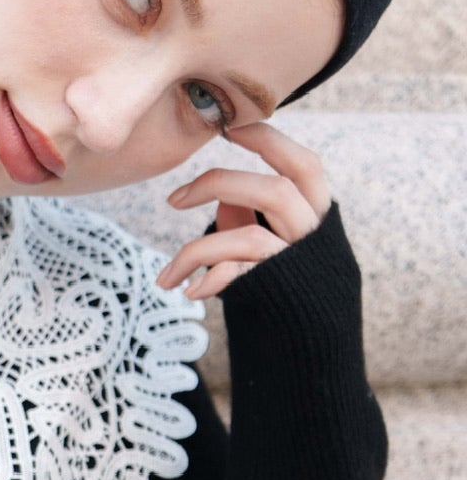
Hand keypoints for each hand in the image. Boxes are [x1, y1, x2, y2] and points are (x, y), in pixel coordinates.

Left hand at [157, 120, 331, 301]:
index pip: (302, 165)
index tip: (227, 128)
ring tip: (164, 279)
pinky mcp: (277, 294)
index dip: (269, 141)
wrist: (312, 351)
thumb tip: (222, 199)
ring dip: (195, 252)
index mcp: (316, 214)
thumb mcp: (272, 250)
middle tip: (173, 199)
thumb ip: (250, 221)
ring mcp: (297, 266)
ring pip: (249, 237)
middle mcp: (314, 236)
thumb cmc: (285, 293)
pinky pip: (239, 274)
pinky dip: (209, 278)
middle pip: (274, 190)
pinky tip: (188, 291)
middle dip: (219, 183)